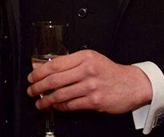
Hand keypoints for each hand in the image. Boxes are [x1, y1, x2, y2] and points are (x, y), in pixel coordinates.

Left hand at [27, 49, 151, 113]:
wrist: (132, 84)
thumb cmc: (110, 71)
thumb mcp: (91, 59)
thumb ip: (70, 63)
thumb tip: (45, 67)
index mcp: (84, 57)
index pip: (55, 64)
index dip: (39, 71)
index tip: (32, 76)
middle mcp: (87, 70)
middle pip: (54, 79)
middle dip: (38, 86)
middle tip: (31, 90)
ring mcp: (91, 86)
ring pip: (60, 94)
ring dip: (46, 100)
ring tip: (40, 102)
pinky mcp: (95, 101)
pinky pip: (71, 105)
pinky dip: (60, 107)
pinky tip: (56, 107)